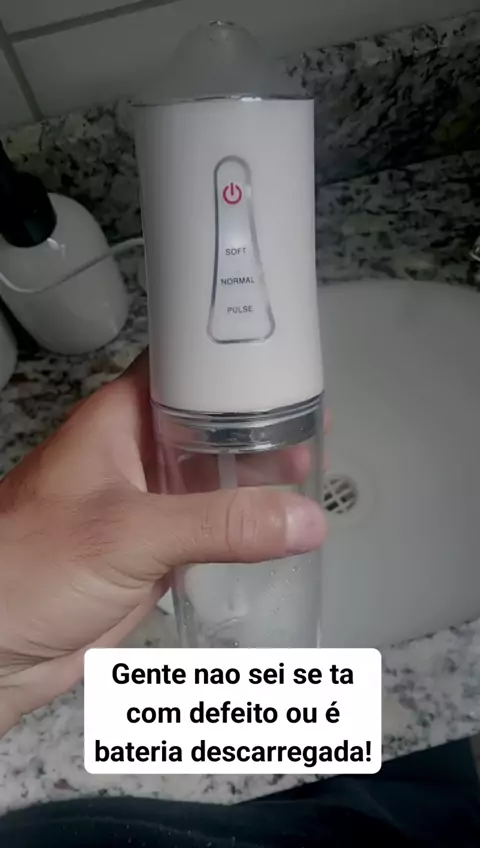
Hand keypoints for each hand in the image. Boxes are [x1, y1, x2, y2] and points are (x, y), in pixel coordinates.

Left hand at [0, 353, 326, 733]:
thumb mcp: (129, 533)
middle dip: (260, 425)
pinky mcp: (153, 549)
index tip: (290, 364)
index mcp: (121, 420)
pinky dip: (242, 524)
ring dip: (255, 476)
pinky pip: (208, 525)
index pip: (186, 366)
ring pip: (211, 476)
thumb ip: (220, 525)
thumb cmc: (29, 568)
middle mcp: (136, 453)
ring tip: (310, 472)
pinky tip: (276, 526)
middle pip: (209, 422)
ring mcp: (146, 502)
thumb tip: (304, 519)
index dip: (235, 361)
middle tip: (316, 427)